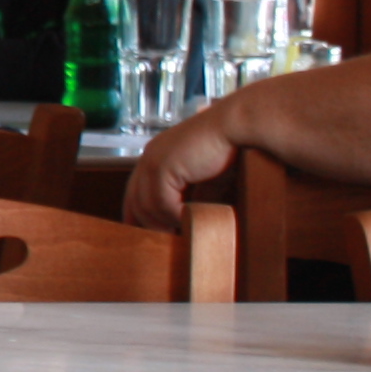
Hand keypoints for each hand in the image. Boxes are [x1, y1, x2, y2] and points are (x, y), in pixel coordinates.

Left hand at [125, 101, 240, 231]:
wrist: (235, 128)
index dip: (139, 217)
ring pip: (147, 207)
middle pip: (135, 203)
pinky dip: (177, 216)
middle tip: (166, 243)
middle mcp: (149, 157)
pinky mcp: (162, 166)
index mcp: (155, 157)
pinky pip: (163, 203)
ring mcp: (152, 161)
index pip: (135, 193)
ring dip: (166, 223)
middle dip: (148, 226)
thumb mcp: (204, 180)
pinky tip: (192, 219)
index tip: (148, 235)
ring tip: (184, 232)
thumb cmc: (227, 149)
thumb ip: (192, 198)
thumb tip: (187, 221)